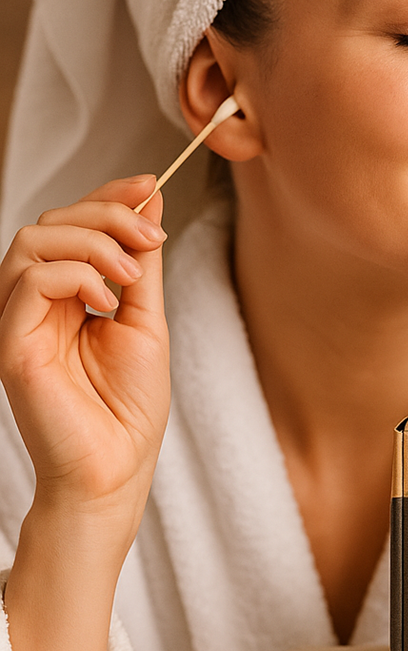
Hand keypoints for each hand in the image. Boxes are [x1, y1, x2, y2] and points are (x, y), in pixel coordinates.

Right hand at [0, 175, 169, 536]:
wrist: (120, 465)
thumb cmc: (130, 403)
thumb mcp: (146, 318)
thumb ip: (142, 263)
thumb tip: (150, 203)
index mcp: (67, 295)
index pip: (73, 224)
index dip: (108, 195)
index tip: (149, 185)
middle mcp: (36, 302)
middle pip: (52, 222)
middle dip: (107, 214)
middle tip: (151, 238)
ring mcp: (19, 321)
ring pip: (33, 241)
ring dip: (93, 242)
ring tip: (131, 278)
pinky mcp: (11, 343)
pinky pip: (29, 280)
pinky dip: (76, 274)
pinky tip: (108, 299)